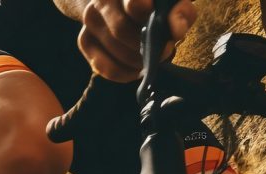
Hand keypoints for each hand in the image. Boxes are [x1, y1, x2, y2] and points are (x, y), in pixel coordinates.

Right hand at [77, 0, 196, 81]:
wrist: (119, 3)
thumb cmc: (152, 3)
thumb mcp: (170, 2)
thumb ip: (181, 11)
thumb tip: (176, 28)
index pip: (134, 4)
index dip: (148, 19)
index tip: (165, 35)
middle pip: (121, 30)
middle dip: (146, 47)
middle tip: (163, 51)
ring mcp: (90, 19)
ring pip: (114, 50)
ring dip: (137, 62)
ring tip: (151, 60)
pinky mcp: (84, 40)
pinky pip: (104, 66)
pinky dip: (124, 74)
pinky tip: (136, 71)